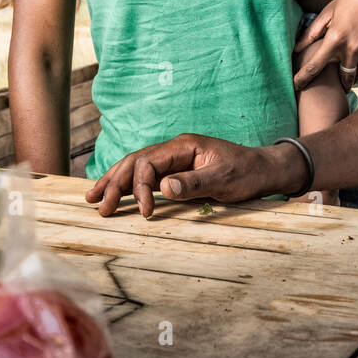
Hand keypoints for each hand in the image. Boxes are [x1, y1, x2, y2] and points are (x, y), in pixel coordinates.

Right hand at [84, 134, 303, 217]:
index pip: (148, 162)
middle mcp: (174, 149)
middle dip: (114, 182)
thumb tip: (164, 187)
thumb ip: (195, 182)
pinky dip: (128, 185)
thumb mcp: (225, 178)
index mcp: (183, 145)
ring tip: (92, 197)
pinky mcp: (176, 171)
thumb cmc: (248, 172)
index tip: (145, 212)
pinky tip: (114, 193)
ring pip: (136, 167)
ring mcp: (174, 159)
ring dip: (114, 181)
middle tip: (98, 205)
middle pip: (135, 161)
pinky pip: (146, 176)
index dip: (140, 186)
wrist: (264, 170)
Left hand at [294, 0, 357, 91]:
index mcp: (335, 38)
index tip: (296, 87)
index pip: (315, 66)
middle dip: (338, 85)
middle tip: (332, 88)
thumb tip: (295, 49)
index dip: (303, 79)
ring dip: (351, 79)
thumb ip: (311, 33)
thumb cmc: (350, 0)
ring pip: (357, 76)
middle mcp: (352, 47)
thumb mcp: (328, 13)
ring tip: (346, 80)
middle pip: (342, 78)